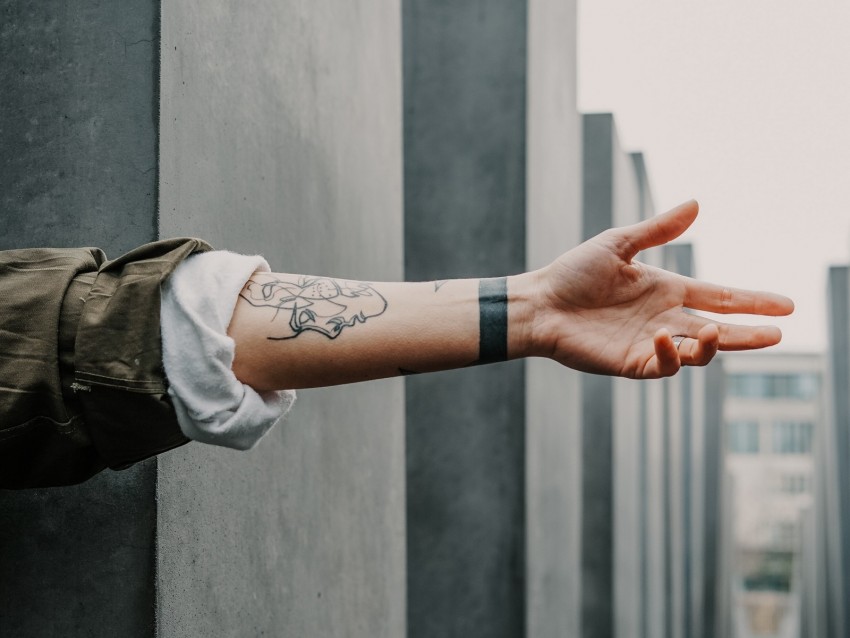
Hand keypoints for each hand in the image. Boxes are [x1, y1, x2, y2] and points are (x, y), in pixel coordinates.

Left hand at [528, 200, 793, 378]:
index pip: (720, 296)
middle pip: (719, 330)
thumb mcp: (618, 244)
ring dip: (713, 344)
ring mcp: (650, 344)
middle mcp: (665, 319)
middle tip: (779, 334)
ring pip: (698, 352)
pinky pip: (664, 365)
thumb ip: (658, 230)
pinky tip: (662, 336)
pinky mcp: (631, 363)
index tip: (787, 305)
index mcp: (666, 290)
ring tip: (715, 330)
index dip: (753, 301)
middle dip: (749, 334)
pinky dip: (671, 354)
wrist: (539, 303)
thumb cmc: (573, 273)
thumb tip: (697, 203)